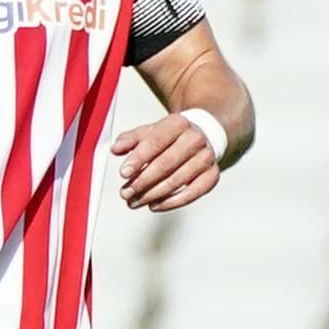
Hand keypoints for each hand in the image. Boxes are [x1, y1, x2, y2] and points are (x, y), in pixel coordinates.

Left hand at [111, 111, 225, 211]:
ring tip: (135, 201)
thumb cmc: (171, 136)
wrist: (202, 136)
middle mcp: (195, 139)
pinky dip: (171, 202)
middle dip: (142, 181)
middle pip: (165, 164)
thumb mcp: (149, 131)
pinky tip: (154, 205)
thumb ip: (130, 139)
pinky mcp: (212, 175)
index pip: (155, 142)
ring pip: (176, 181)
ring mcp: (206, 158)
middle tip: (125, 193)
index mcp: (178, 123)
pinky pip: (192, 193)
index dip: (138, 159)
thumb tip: (116, 149)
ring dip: (152, 195)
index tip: (123, 173)